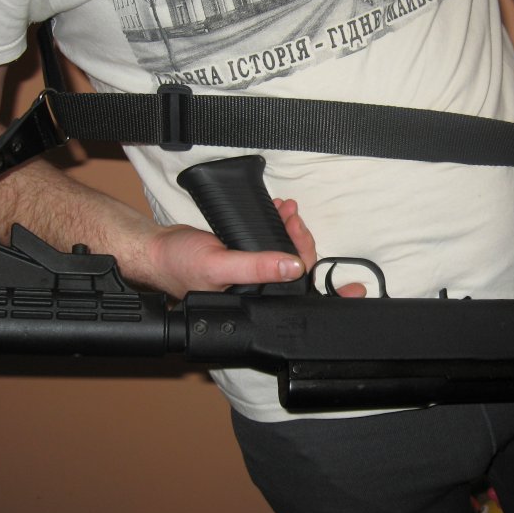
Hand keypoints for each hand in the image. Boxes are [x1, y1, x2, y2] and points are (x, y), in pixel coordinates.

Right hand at [146, 198, 364, 299]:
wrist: (157, 249)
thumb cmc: (180, 264)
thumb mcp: (218, 265)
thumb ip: (255, 266)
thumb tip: (293, 266)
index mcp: (258, 301)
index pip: (299, 293)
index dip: (328, 291)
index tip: (356, 290)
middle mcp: (260, 291)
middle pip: (299, 269)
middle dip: (304, 241)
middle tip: (294, 216)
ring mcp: (256, 275)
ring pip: (289, 256)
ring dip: (294, 231)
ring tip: (287, 210)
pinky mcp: (250, 258)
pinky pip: (275, 245)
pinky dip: (282, 228)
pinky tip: (281, 213)